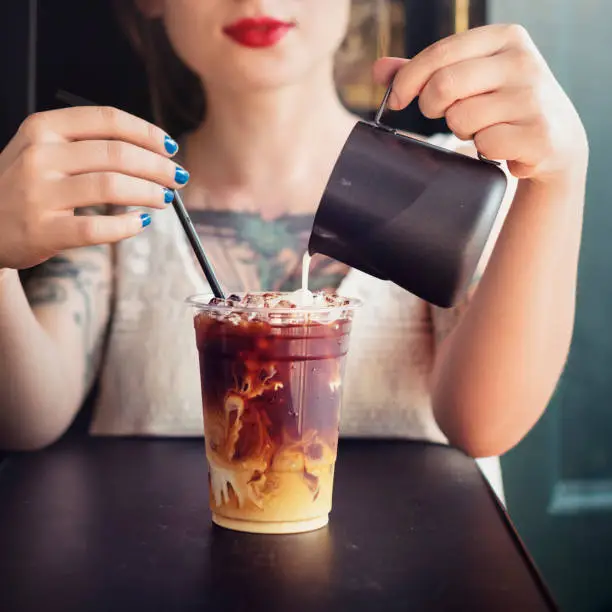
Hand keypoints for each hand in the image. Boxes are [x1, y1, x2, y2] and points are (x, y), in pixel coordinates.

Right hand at [0, 106, 188, 269]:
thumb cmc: (23, 186)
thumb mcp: (42, 151)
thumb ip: (85, 145)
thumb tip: (151, 152)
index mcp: (43, 128)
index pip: (107, 120)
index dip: (147, 133)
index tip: (171, 147)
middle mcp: (39, 155)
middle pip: (117, 154)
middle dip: (158, 166)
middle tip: (178, 178)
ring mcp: (39, 193)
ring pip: (112, 186)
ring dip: (149, 193)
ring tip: (165, 199)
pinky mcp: (43, 230)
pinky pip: (97, 228)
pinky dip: (127, 226)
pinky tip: (139, 222)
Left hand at [374, 24, 587, 184]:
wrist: (556, 138)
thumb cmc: (503, 103)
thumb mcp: (472, 77)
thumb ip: (426, 71)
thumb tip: (379, 69)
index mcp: (505, 38)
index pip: (439, 54)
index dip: (408, 80)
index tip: (396, 100)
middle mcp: (523, 61)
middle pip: (444, 85)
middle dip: (432, 106)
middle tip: (442, 114)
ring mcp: (533, 98)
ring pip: (461, 119)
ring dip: (462, 131)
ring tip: (482, 128)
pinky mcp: (538, 134)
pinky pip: (484, 145)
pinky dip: (483, 151)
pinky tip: (499, 145)